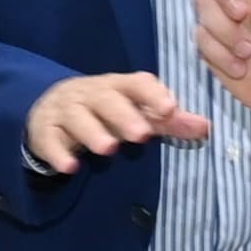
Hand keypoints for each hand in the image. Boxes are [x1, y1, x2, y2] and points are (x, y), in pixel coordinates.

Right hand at [27, 71, 210, 173]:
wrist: (50, 108)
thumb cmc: (104, 111)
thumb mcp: (134, 112)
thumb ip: (168, 121)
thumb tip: (205, 127)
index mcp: (117, 87)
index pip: (135, 83)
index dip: (152, 94)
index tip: (169, 107)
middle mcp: (90, 94)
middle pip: (106, 100)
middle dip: (124, 115)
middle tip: (142, 133)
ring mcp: (65, 111)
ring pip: (77, 118)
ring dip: (93, 132)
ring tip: (109, 148)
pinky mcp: (45, 131)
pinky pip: (50, 141)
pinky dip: (58, 153)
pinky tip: (70, 167)